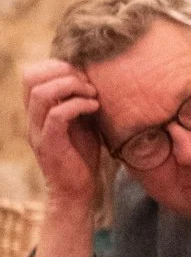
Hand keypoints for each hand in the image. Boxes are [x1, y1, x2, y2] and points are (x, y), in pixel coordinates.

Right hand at [20, 58, 102, 214]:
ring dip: (70, 86)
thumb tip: (93, 78)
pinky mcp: (49, 145)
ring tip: (92, 94)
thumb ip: (78, 101)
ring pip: (41, 94)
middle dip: (63, 71)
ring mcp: (38, 131)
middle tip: (88, 82)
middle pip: (31, 77)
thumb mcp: (81, 122)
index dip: (54, 65)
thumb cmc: (81, 156)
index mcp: (37, 111)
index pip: (30, 74)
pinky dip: (77, 105)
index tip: (81, 73)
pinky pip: (57, 115)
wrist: (78, 192)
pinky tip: (94, 107)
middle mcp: (32, 118)